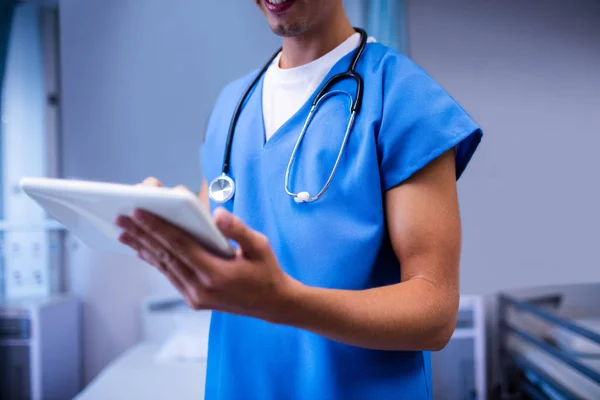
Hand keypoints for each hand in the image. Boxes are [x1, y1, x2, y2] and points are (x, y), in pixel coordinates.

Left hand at [115, 202, 298, 321]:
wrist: (273, 304)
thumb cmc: (267, 271)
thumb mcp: (260, 246)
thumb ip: (238, 229)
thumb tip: (217, 214)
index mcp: (216, 274)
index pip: (180, 245)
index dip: (157, 227)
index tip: (138, 211)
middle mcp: (201, 289)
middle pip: (165, 255)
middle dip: (141, 234)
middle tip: (120, 218)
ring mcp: (195, 297)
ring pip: (164, 266)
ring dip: (142, 247)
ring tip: (123, 232)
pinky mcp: (194, 299)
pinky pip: (170, 275)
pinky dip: (155, 260)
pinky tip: (142, 249)